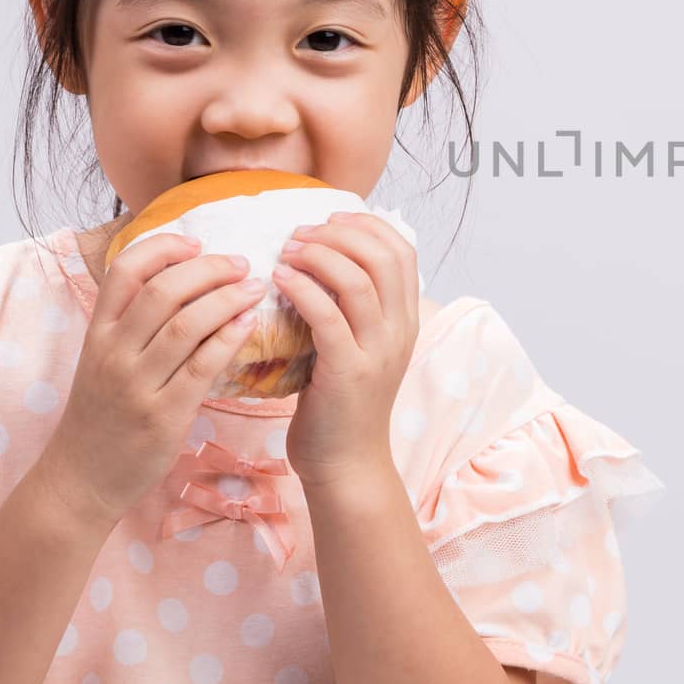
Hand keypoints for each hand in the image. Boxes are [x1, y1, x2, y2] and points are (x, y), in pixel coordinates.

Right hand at [41, 234, 264, 522]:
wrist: (81, 479)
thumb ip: (132, 323)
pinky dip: (230, 338)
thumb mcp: (102, 360)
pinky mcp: (163, 415)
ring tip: (255, 287)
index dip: (163, 247)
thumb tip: (183, 280)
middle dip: (209, 269)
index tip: (197, 241)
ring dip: (228, 299)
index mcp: (97, 333)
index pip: (125, 271)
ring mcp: (137, 385)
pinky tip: (250, 323)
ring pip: (186, 324)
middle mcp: (113, 353)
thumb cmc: (101, 414)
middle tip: (242, 263)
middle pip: (164, 291)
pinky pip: (202, 366)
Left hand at [274, 210, 420, 489]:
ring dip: (318, 255)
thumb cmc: (341, 404)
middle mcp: (400, 330)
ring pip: (358, 280)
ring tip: (287, 251)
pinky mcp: (348, 371)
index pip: (403, 250)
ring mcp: (378, 351)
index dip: (367, 224)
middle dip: (339, 233)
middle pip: (383, 256)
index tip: (330, 219)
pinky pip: (328, 316)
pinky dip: (302, 288)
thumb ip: (353, 308)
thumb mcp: (360, 347)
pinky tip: (278, 280)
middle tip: (301, 233)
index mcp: (406, 320)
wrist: (346, 464)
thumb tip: (323, 261)